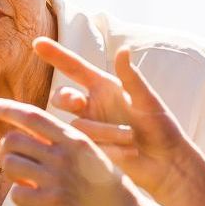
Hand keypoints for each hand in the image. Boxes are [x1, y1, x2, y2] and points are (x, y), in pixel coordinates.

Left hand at [0, 97, 154, 205]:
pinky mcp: (52, 204)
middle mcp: (64, 155)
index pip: (32, 116)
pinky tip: (33, 199)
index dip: (8, 108)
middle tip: (16, 159)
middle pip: (13, 140)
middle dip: (8, 149)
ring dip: (13, 173)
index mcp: (74, 139)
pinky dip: (20, 197)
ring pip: (11, 165)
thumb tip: (32, 138)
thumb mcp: (92, 154)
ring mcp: (57, 179)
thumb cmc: (110, 186)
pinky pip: (17, 194)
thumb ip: (65, 143)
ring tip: (25, 180)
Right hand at [34, 38, 194, 198]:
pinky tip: (129, 153)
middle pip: (62, 97)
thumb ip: (132, 78)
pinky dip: (109, 148)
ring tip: (131, 138)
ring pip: (76, 125)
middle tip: (77, 101)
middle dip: (65, 97)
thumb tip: (123, 50)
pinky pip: (85, 145)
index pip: (74, 68)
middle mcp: (92, 106)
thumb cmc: (162, 127)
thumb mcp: (148, 101)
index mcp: (104, 88)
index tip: (38, 43)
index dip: (56, 56)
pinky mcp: (89, 149)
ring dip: (104, 131)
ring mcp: (89, 128)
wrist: (166, 163)